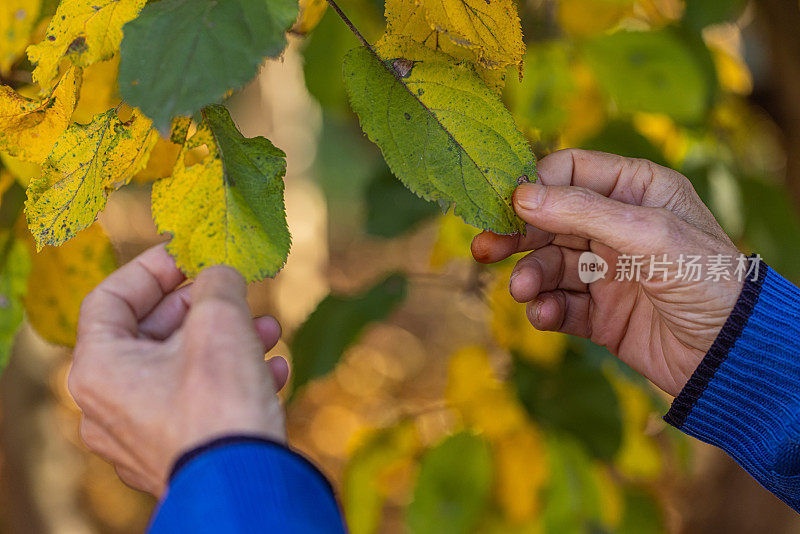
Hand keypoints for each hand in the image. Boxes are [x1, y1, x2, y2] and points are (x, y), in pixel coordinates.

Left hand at [68, 245, 287, 495]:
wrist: (241, 484)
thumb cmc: (218, 402)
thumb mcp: (219, 322)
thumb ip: (216, 283)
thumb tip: (220, 272)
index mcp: (100, 368)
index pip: (110, 299)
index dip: (151, 268)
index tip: (189, 255)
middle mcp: (109, 405)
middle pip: (151, 334)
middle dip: (203, 307)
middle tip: (237, 290)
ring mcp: (140, 434)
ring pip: (181, 368)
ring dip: (227, 341)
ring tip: (268, 329)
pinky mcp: (175, 453)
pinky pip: (197, 402)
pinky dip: (231, 379)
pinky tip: (273, 371)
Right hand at [472, 149, 744, 395]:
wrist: (732, 355)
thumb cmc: (706, 279)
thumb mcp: (648, 234)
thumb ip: (583, 211)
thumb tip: (521, 194)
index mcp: (635, 191)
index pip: (570, 172)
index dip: (535, 186)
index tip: (505, 205)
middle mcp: (616, 227)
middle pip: (549, 220)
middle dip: (517, 234)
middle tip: (486, 247)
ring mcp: (606, 271)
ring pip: (549, 265)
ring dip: (529, 277)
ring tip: (523, 291)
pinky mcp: (600, 313)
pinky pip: (560, 305)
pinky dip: (546, 310)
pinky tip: (545, 315)